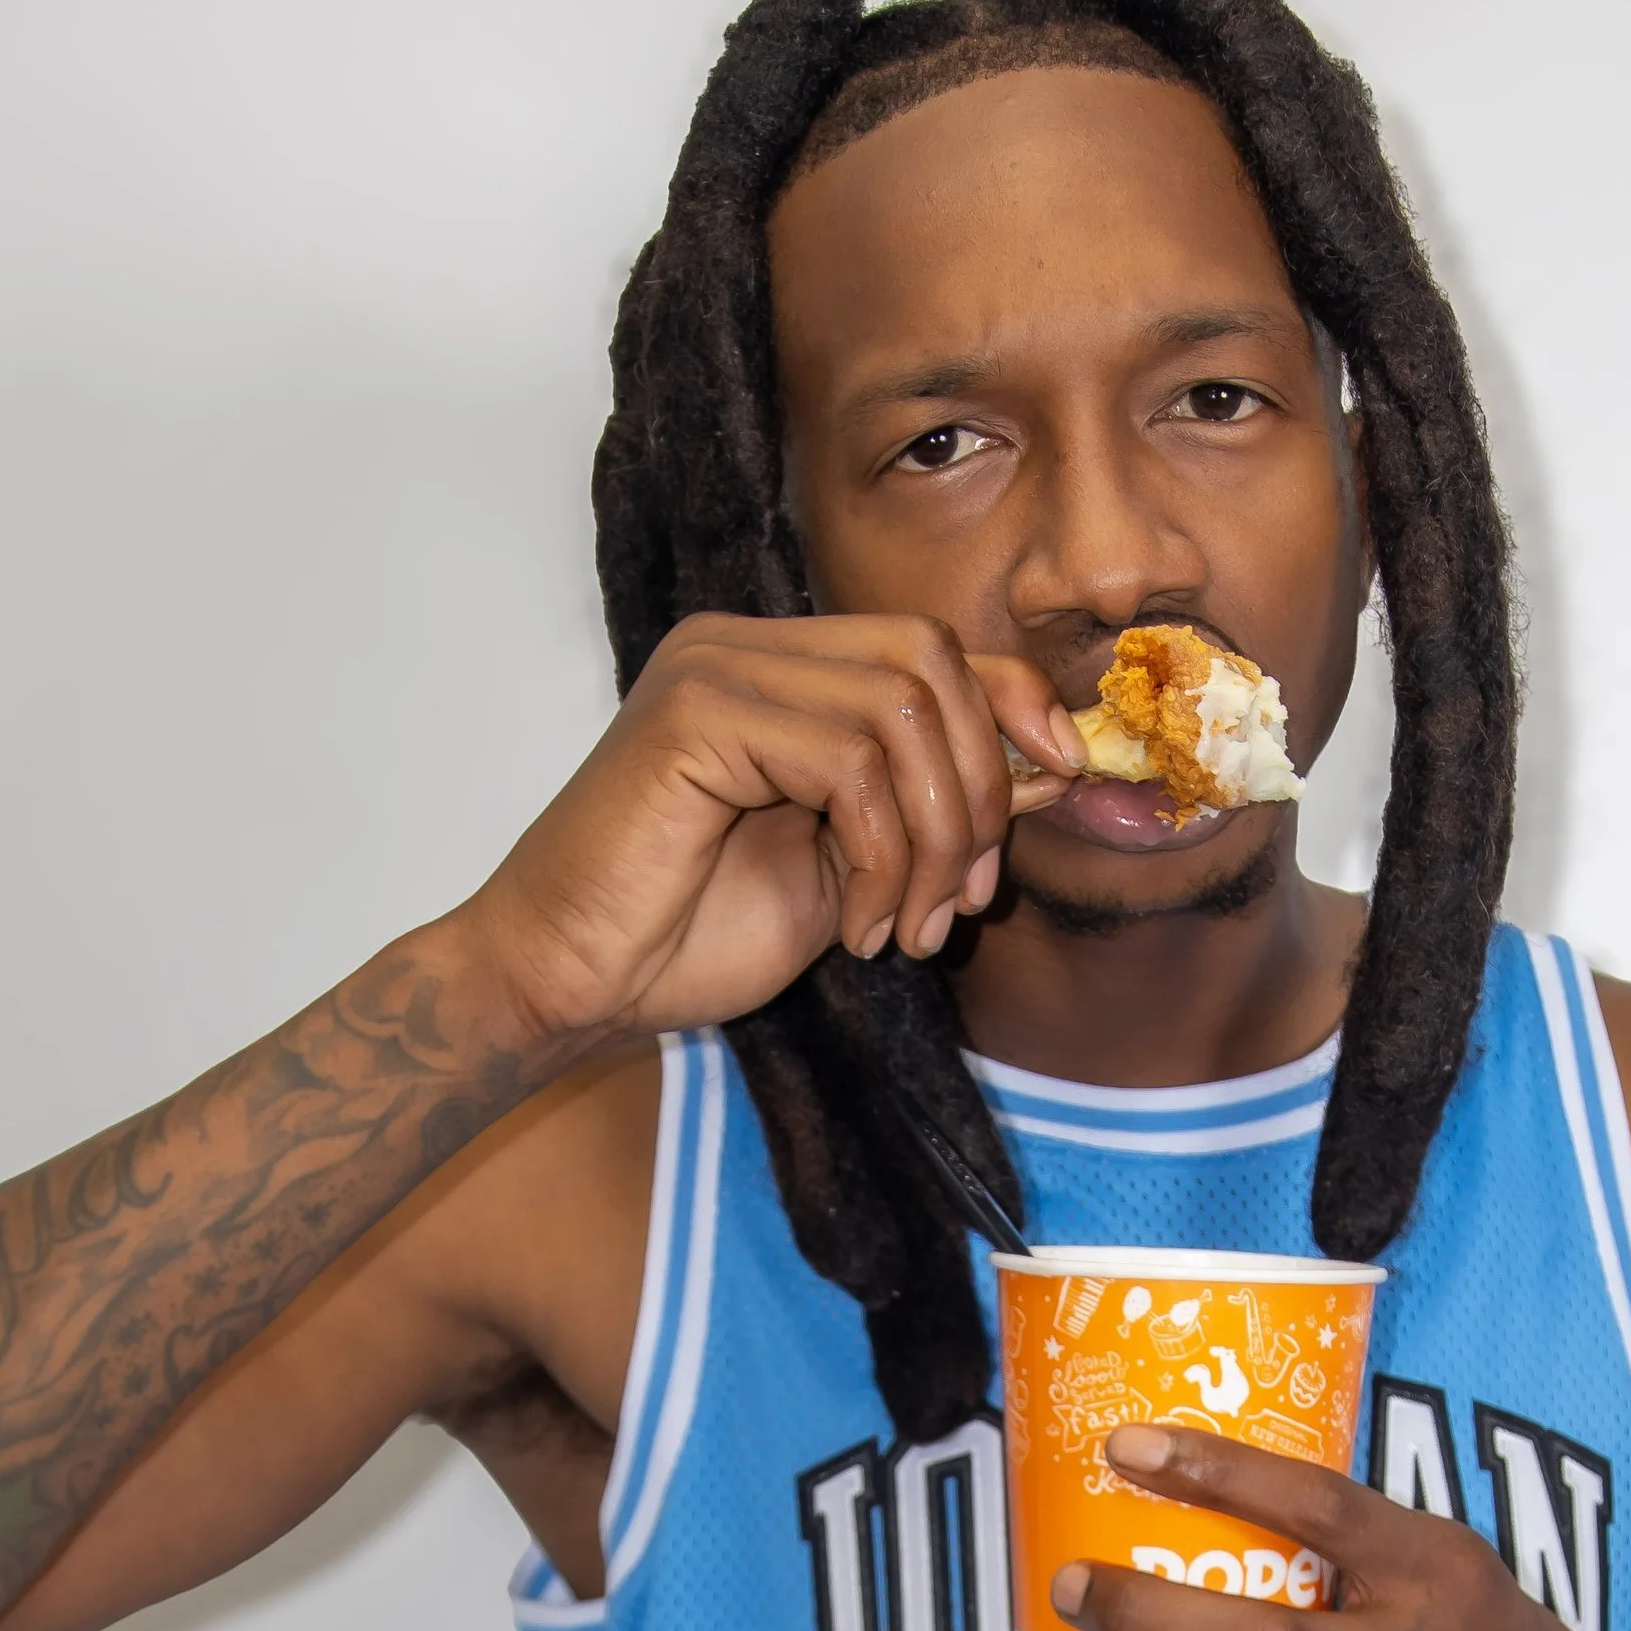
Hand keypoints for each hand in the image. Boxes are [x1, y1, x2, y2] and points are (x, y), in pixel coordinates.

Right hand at [459, 614, 1081, 1050]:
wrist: (569, 984)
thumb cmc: (686, 935)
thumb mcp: (849, 869)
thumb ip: (928, 809)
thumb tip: (1049, 765)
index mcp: (778, 669)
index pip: (931, 645)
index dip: (1013, 702)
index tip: (1061, 780)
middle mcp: (746, 646)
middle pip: (930, 661)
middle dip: (978, 787)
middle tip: (959, 901)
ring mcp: (715, 668)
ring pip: (901, 711)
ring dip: (932, 837)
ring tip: (903, 928)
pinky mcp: (695, 713)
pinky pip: (847, 761)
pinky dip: (879, 854)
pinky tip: (857, 926)